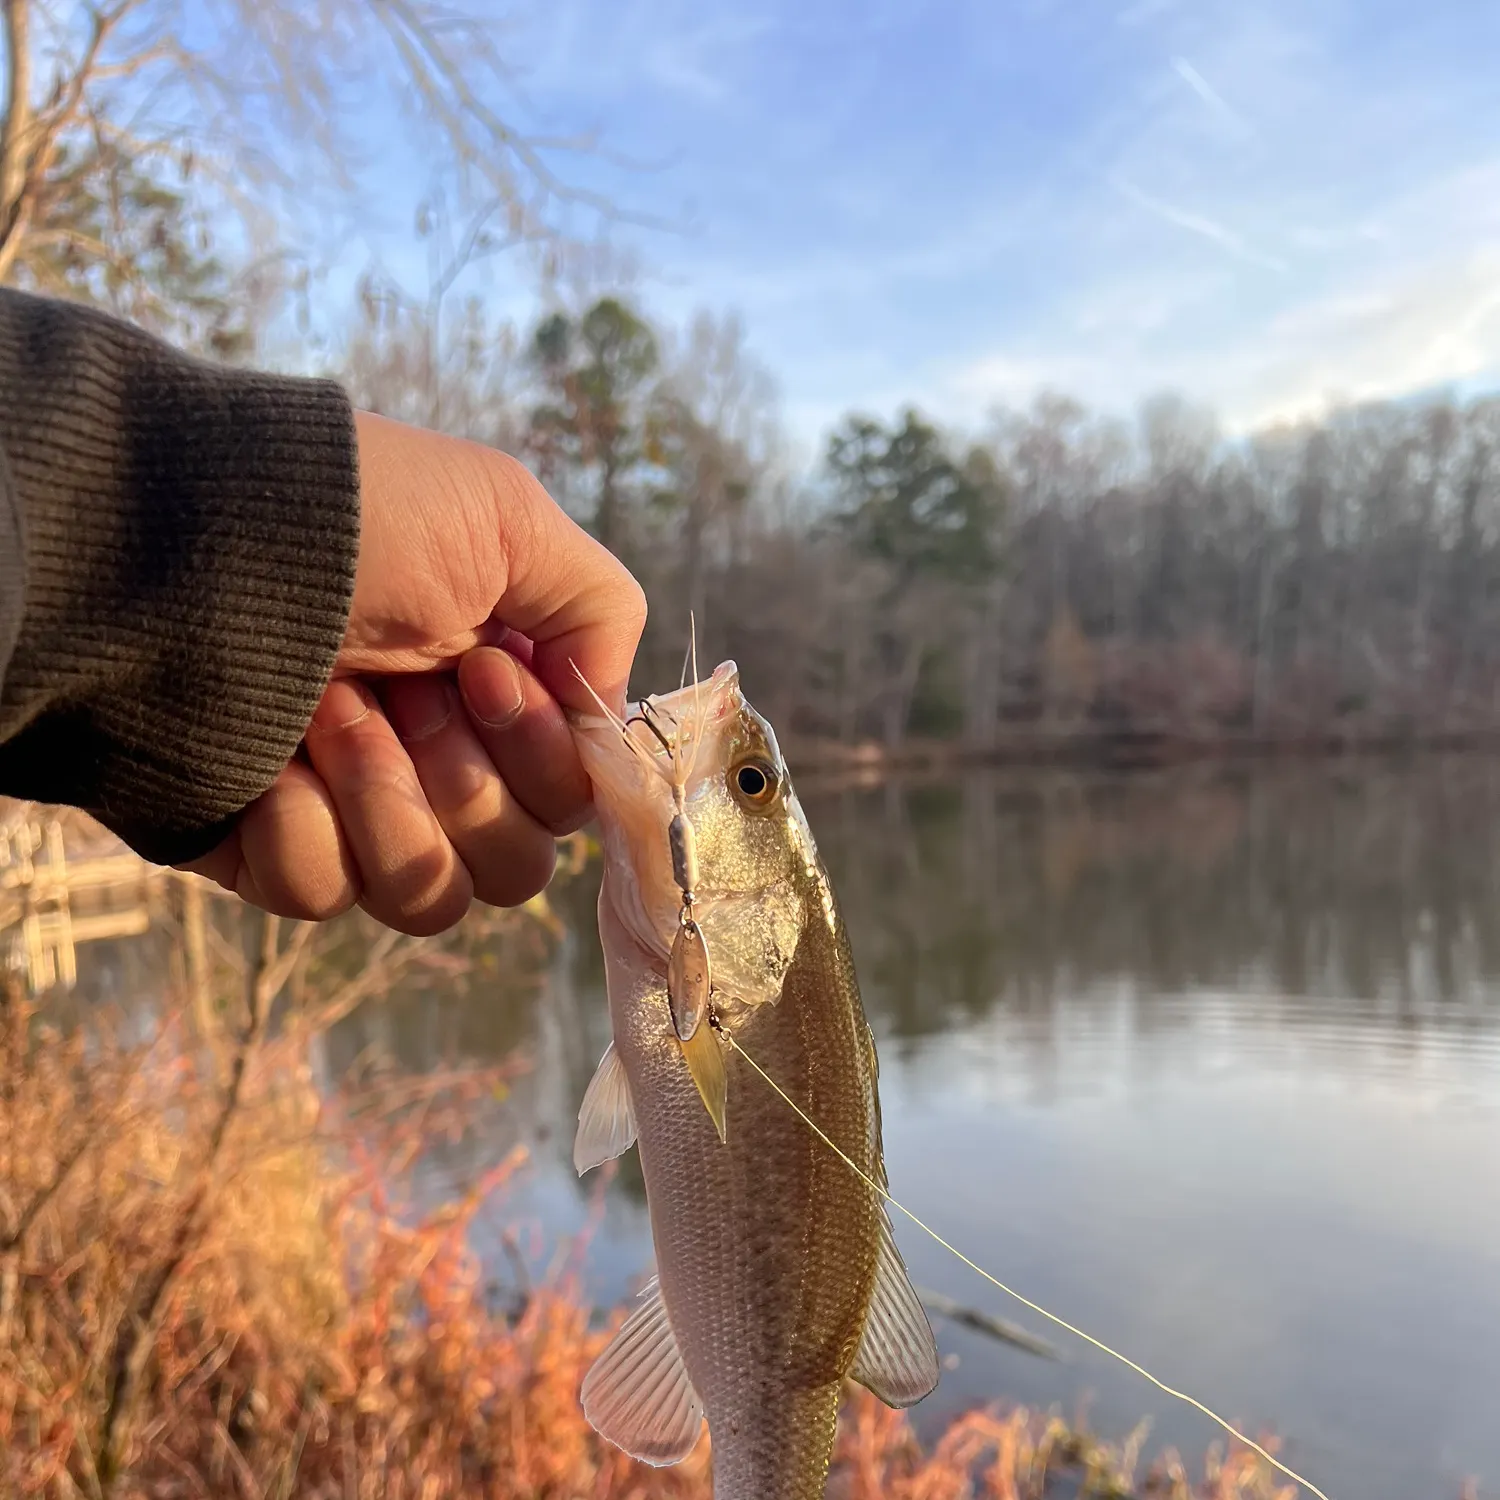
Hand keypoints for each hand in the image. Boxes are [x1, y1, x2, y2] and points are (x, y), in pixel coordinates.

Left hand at [183, 411, 645, 933]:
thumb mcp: (510, 517)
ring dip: (389, 801)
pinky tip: (274, 757)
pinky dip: (303, 827)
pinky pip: (320, 896)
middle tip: (408, 687)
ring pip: (429, 898)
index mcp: (501, 701)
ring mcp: (355, 814)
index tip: (485, 669)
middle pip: (515, 869)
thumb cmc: (359, 515)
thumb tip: (604, 711)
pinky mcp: (271, 846)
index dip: (545, 759)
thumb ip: (601, 609)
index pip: (571, 801)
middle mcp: (440, 767)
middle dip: (466, 780)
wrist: (190, 529)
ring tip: (331, 708)